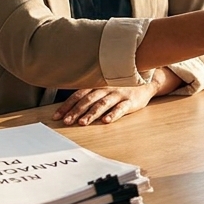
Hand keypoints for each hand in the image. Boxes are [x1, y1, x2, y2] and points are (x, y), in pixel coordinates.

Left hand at [53, 67, 179, 124]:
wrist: (147, 80)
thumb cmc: (121, 85)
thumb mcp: (105, 85)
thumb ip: (90, 92)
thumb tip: (70, 105)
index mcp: (97, 84)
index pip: (78, 94)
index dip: (67, 105)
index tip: (57, 116)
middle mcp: (106, 88)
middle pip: (88, 100)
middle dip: (76, 111)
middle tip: (66, 121)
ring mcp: (118, 94)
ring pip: (102, 104)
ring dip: (91, 114)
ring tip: (82, 123)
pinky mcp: (130, 101)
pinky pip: (121, 108)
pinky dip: (113, 114)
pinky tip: (106, 121)